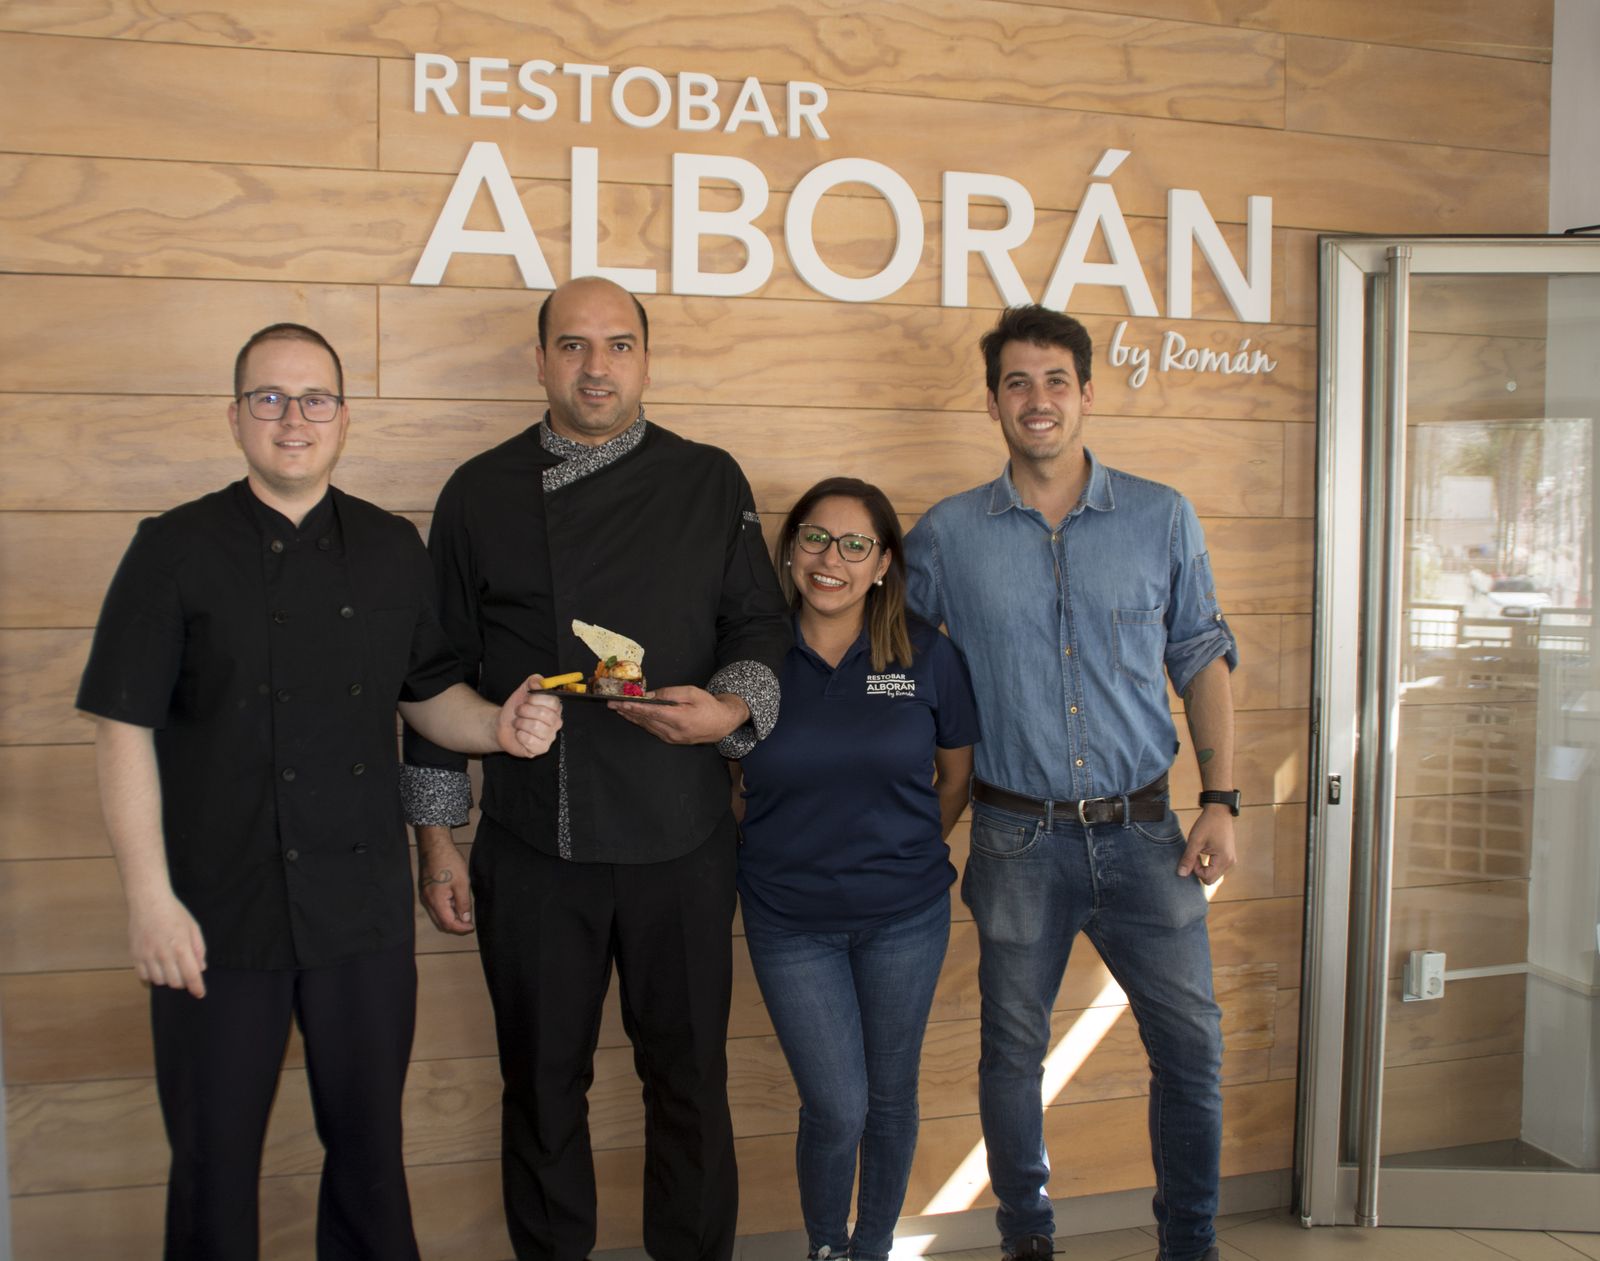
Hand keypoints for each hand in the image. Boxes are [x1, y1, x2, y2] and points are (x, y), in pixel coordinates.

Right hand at [128, 890, 206, 997]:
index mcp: (181, 947)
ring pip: (159, 981)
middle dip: (183, 981)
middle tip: (185, 973)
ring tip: (170, 967)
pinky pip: (144, 976)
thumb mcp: (193, 928)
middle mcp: (163, 954)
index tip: (200, 993)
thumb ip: (198, 949)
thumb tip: (201, 968)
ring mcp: (147, 956)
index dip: (197, 987)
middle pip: (175, 982)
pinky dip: (152, 976)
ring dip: (168, 979)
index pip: (191, 975)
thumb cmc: (174, 913)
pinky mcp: (135, 955)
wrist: (149, 901)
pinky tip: (157, 967)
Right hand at [417, 828, 474, 934]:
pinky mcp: (426, 891)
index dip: (460, 928)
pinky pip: (435, 907)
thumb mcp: (462, 883)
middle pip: (440, 923)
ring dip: (450, 918)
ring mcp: (425, 896)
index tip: (471, 927)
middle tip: (469, 923)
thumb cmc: (449, 861)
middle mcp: (427, 901)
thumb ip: (463, 903)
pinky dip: (446, 910)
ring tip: (464, 912)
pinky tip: (456, 902)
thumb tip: (465, 919)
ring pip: (437, 916)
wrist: (435, 846)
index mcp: (435, 901)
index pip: (447, 923)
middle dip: (455, 926)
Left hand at [497, 674, 562, 757]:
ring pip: (536, 727)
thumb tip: (541, 682)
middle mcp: (556, 723)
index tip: (526, 699)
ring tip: (518, 724)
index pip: (553, 702)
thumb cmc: (516, 710)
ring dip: (520, 724)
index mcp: (555, 708)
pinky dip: (520, 736)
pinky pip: (530, 741)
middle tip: (519, 712)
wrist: (503, 726)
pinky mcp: (541, 749)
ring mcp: (550, 737)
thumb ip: (534, 681)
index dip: (535, 699)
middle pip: (544, 714)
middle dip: (525, 711)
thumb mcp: (523, 690)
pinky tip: (519, 735)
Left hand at [611, 686, 747, 744]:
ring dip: (632, 718)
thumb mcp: (691, 692)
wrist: (722, 723)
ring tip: (618, 709)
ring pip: (647, 726)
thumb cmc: (708, 705)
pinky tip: (633, 717)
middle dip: (627, 712)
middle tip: (612, 704)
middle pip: (645, 720)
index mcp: (679, 718)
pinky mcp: (672, 740)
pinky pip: (652, 730)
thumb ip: (669, 693)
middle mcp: (673, 731)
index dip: (634, 707)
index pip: (651, 712)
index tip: (620, 703)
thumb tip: (649, 695)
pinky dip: (641, 722)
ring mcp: (672, 738)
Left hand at [1178, 806, 1236, 883]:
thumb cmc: (1207, 824)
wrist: (1219, 811)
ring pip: (1213, 874)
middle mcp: (1230, 863)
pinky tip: (1204, 852)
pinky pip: (1216, 868)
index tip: (1193, 855)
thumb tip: (1181, 875)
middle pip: (1211, 879)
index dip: (1195, 869)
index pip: (1207, 878)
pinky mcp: (1229, 857)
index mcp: (1224, 860)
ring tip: (1200, 851)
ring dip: (1203, 867)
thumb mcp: (1195, 841)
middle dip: (1199, 870)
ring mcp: (1231, 860)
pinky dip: (1208, 864)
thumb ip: (1188, 859)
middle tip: (1195, 854)